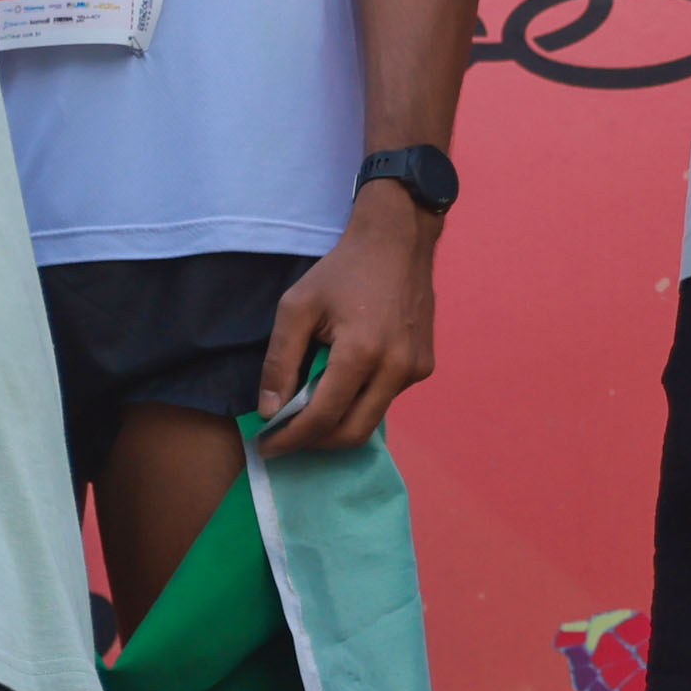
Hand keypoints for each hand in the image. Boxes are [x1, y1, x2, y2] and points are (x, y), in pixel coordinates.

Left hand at [259, 191, 437, 456]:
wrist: (397, 243)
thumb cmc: (342, 271)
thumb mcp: (296, 307)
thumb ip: (280, 361)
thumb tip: (270, 411)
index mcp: (363, 352)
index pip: (324, 416)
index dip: (291, 438)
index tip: (266, 446)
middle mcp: (396, 367)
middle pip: (352, 432)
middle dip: (314, 442)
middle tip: (284, 439)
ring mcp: (415, 369)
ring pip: (371, 419)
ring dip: (336, 423)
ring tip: (306, 412)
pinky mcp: (424, 366)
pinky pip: (386, 400)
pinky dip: (358, 403)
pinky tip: (339, 385)